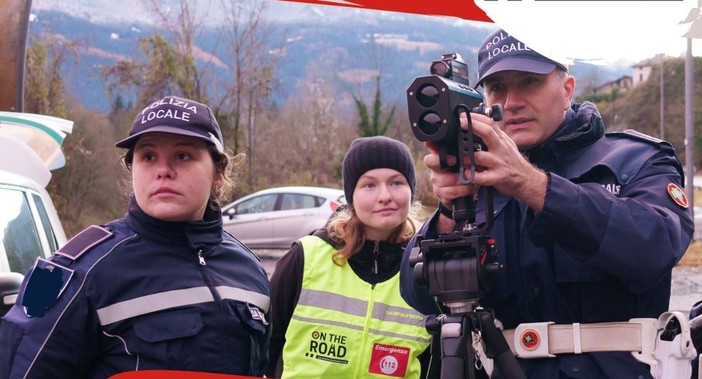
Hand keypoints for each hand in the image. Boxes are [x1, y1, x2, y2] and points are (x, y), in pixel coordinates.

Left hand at [422, 110, 547, 212]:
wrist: (527, 179)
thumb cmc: (512, 161)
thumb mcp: (507, 144)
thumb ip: (494, 134)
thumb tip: (480, 122)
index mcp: (501, 140)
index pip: (490, 123)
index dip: (476, 117)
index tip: (463, 115)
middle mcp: (500, 149)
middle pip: (487, 133)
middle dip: (472, 126)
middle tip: (460, 123)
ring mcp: (498, 163)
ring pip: (480, 156)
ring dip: (467, 155)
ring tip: (458, 154)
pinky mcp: (497, 177)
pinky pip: (482, 177)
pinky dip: (472, 176)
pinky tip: (465, 174)